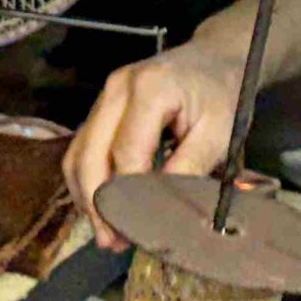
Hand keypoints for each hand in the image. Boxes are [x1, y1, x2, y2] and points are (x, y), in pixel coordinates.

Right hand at [63, 43, 243, 247]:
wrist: (214, 59)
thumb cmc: (221, 93)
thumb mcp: (220, 131)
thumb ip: (190, 166)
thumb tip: (162, 208)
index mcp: (150, 88)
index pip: (126, 152)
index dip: (129, 194)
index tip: (139, 228)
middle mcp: (116, 89)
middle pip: (91, 154)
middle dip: (98, 203)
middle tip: (112, 241)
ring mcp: (103, 97)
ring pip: (78, 154)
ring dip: (87, 197)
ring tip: (105, 234)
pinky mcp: (100, 109)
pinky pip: (82, 149)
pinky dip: (87, 182)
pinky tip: (101, 209)